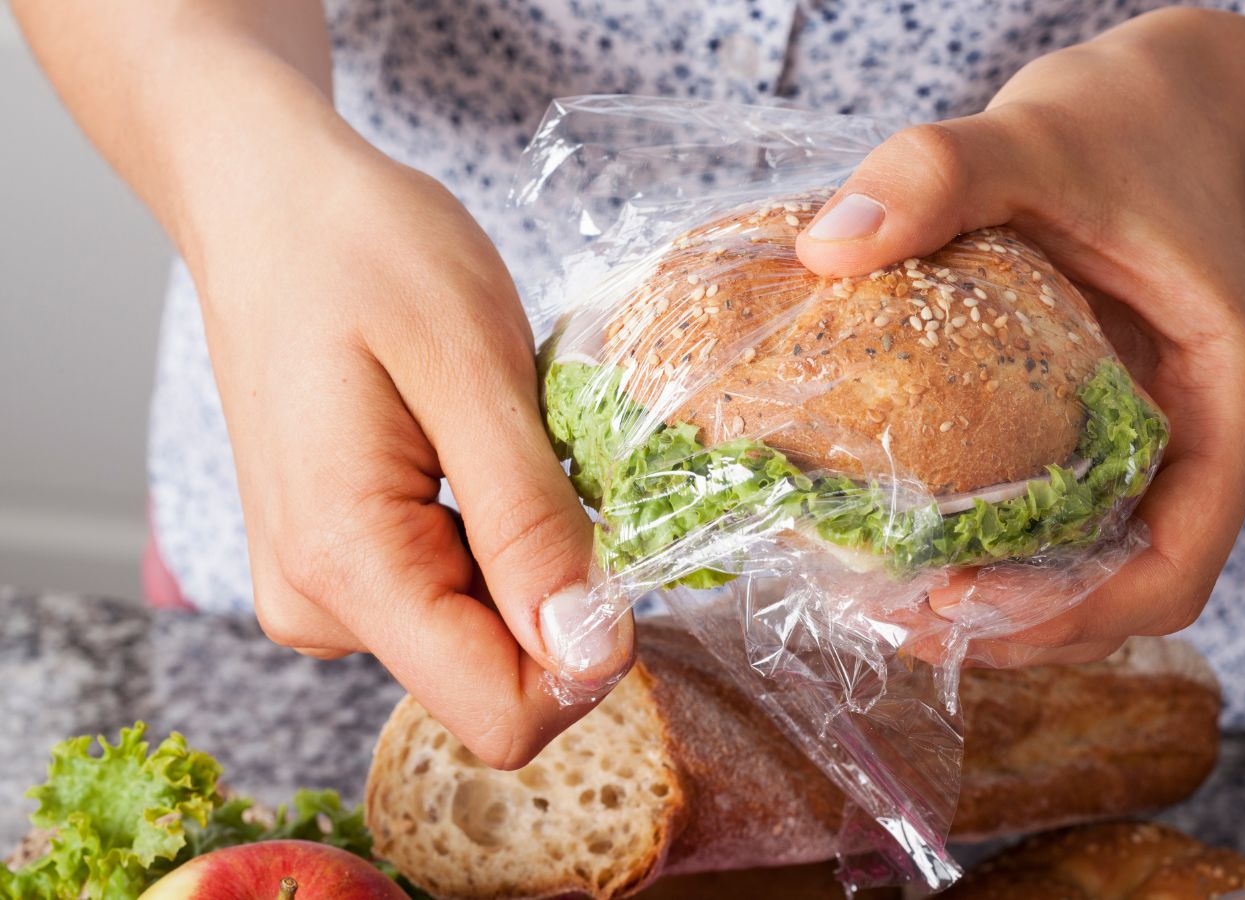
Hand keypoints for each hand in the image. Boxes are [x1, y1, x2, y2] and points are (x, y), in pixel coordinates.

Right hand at [194, 143, 632, 767]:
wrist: (268, 207)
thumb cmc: (364, 253)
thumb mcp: (473, 369)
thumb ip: (529, 525)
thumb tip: (590, 655)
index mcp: (346, 566)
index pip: (500, 714)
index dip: (588, 654)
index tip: (609, 543)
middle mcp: (318, 607)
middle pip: (496, 679)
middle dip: (556, 585)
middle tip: (542, 457)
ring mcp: (320, 593)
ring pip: (480, 637)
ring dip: (525, 552)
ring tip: (491, 438)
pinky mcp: (337, 569)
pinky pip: (450, 596)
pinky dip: (491, 537)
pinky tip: (466, 450)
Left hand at [797, 8, 1244, 666]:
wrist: (1158, 108)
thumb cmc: (1121, 126)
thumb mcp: (1036, 133)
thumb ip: (942, 170)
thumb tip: (831, 247)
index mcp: (1227, 405)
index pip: (1175, 566)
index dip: (1072, 615)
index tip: (958, 605)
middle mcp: (1195, 448)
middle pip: (1121, 592)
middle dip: (1014, 626)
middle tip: (893, 620)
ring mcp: (1146, 447)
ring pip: (1085, 573)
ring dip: (994, 607)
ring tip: (883, 604)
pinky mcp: (1094, 433)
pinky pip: (1051, 522)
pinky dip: (986, 553)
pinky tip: (899, 545)